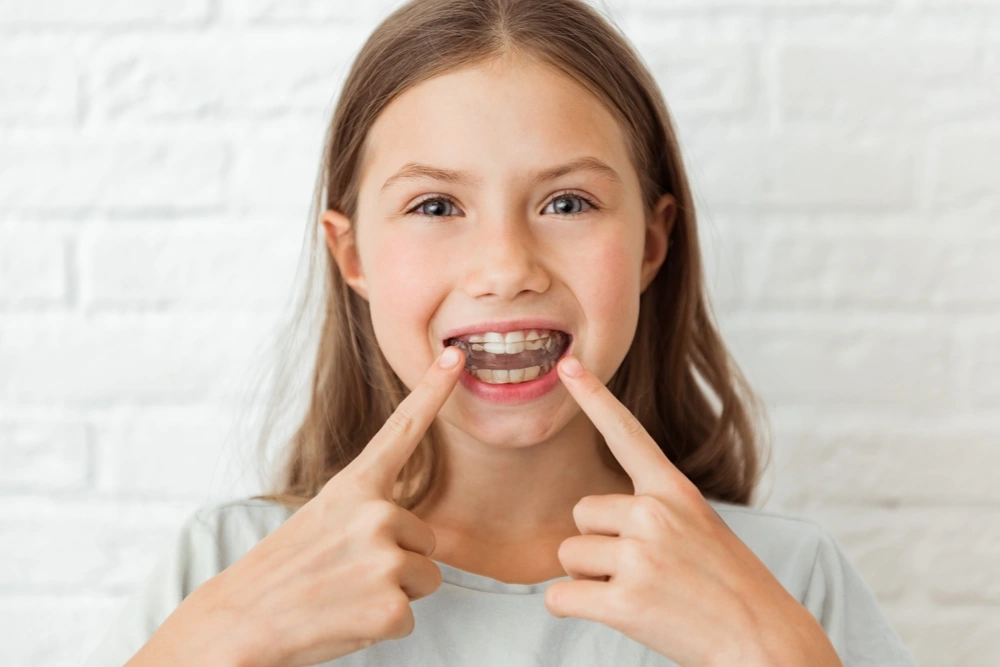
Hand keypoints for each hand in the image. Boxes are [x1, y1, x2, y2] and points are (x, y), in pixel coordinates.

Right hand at [192, 346, 466, 666]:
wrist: (236, 624)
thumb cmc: (281, 573)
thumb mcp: (321, 521)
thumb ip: (366, 511)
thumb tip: (403, 526)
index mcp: (354, 486)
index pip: (403, 429)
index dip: (433, 390)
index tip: (456, 355)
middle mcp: (375, 513)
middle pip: (427, 539)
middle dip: (398, 561)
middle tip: (346, 574)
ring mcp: (385, 559)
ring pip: (426, 578)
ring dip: (394, 593)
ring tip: (345, 596)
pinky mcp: (390, 606)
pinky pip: (410, 616)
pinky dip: (381, 626)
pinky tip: (345, 620)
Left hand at [543, 355, 842, 666]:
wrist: (766, 644)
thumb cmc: (731, 590)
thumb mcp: (701, 529)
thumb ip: (653, 513)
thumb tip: (592, 520)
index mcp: (675, 492)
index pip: (627, 433)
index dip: (594, 397)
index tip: (568, 364)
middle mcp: (654, 515)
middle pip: (580, 514)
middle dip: (598, 544)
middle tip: (645, 572)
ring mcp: (639, 557)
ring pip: (569, 556)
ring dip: (591, 580)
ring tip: (644, 595)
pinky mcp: (624, 602)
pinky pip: (559, 597)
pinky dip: (572, 609)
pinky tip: (618, 616)